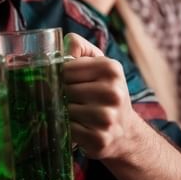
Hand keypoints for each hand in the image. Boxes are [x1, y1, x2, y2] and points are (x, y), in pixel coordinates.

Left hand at [62, 33, 142, 160]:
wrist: (124, 130)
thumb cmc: (104, 92)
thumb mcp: (98, 65)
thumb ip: (78, 48)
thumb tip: (61, 41)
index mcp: (111, 69)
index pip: (65, 68)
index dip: (56, 75)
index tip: (59, 81)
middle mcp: (113, 92)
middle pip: (64, 88)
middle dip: (57, 93)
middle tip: (62, 98)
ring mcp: (107, 117)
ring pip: (64, 109)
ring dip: (60, 111)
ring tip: (69, 111)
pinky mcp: (100, 138)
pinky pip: (67, 129)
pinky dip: (64, 127)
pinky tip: (73, 125)